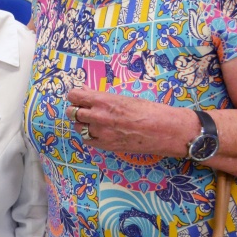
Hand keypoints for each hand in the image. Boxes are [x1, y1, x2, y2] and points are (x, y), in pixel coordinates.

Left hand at [66, 87, 191, 156]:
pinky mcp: (106, 145)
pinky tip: (98, 132)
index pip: (74, 96)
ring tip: (93, 121)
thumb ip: (101, 96)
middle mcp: (98, 116)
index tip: (79, 97)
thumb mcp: (123, 98)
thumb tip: (86, 91)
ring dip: (82, 123)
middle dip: (77, 109)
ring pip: (78, 127)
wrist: (164, 130)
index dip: (75, 96)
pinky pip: (87, 140)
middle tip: (85, 109)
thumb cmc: (148, 110)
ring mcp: (101, 132)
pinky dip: (89, 135)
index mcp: (103, 100)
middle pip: (72, 112)